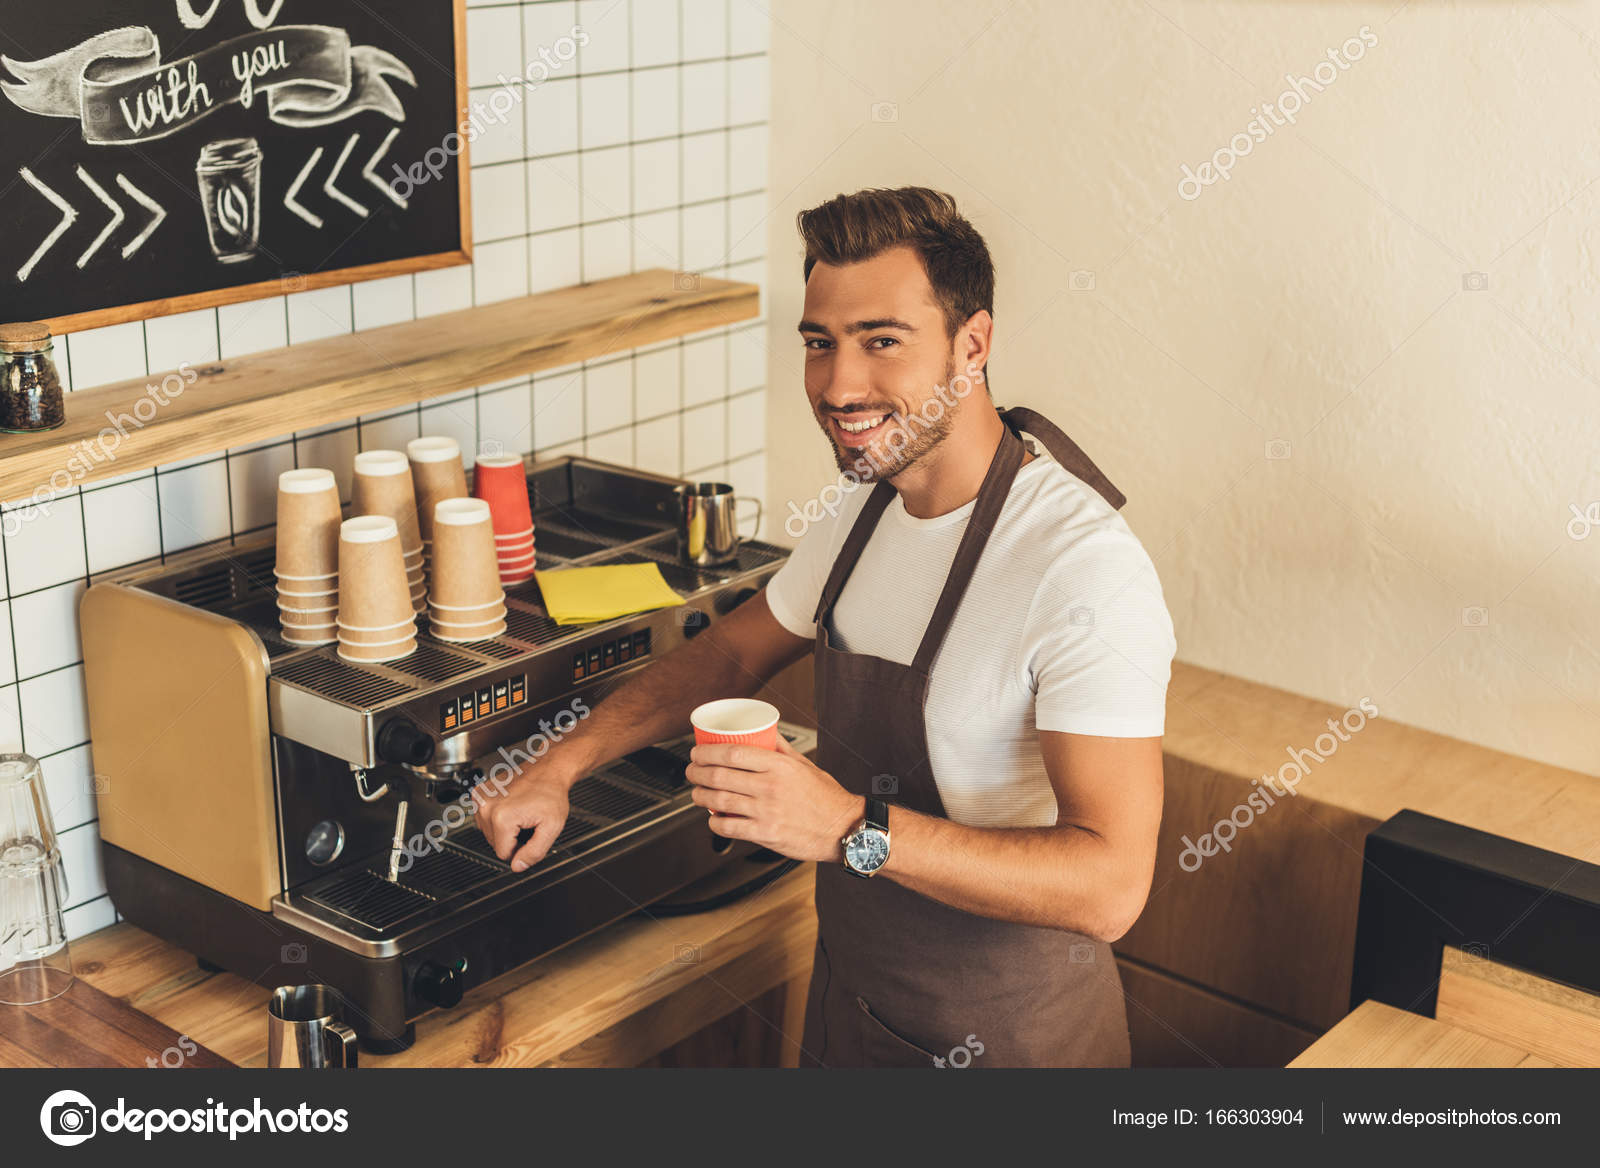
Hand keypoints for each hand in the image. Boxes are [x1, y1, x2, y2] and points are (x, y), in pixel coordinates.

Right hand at [472, 760, 575, 871]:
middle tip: (528, 821)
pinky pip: (484, 820)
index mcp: (502, 817)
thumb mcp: (552, 827)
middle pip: (494, 844)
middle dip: (512, 838)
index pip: (503, 853)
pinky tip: (511, 806)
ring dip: (505, 828)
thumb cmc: (551, 793)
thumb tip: (517, 866)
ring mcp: (480, 798)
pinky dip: (497, 817)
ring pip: (488, 833)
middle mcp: (486, 807)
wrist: (548, 769)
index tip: (530, 833)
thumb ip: (534, 852)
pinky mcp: (478, 793)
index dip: (519, 849)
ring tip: (520, 812)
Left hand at [685, 736, 864, 862]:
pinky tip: (712, 817)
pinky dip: (714, 822)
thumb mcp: (804, 764)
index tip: (697, 751)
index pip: (733, 753)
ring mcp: (766, 811)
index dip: (707, 752)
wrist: (843, 828)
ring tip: (696, 792)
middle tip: (691, 771)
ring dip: (700, 796)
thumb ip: (781, 748)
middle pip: (720, 775)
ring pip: (720, 801)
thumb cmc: (826, 797)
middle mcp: (770, 787)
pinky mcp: (766, 834)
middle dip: (697, 772)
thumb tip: (764, 732)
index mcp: (779, 766)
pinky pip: (729, 827)